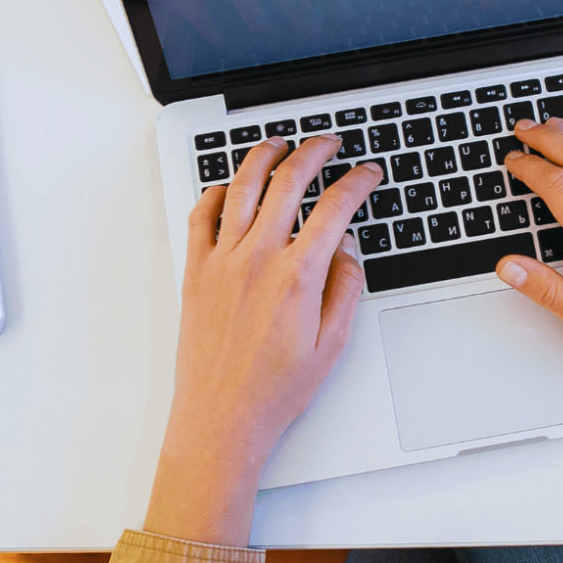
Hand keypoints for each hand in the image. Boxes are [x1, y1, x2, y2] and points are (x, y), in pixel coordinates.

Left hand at [144, 135, 380, 545]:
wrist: (222, 418)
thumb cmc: (273, 391)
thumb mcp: (331, 344)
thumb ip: (344, 288)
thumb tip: (348, 250)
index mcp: (297, 276)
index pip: (335, 208)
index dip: (357, 182)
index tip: (367, 173)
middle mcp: (257, 259)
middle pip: (288, 182)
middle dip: (314, 153)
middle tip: (328, 143)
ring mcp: (222, 262)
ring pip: (241, 187)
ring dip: (263, 156)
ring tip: (279, 144)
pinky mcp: (196, 272)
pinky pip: (201, 216)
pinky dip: (215, 192)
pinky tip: (227, 187)